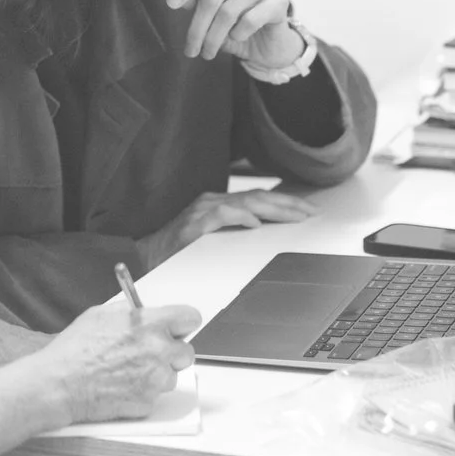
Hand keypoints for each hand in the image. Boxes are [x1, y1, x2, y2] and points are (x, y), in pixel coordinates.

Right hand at [36, 302, 198, 422]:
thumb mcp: (101, 315)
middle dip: (171, 352)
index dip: (182, 324)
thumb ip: (130, 312)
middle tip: (150, 354)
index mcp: (150, 324)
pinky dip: (142, 392)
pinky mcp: (148, 402)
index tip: (177, 328)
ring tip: (127, 372)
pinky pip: (154, 395)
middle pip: (186, 352)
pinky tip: (121, 386)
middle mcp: (159, 351)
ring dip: (156, 375)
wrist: (60, 384)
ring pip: (171, 376)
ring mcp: (155, 379)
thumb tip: (144, 313)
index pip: (190, 318)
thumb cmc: (75, 350)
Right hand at [139, 188, 318, 266]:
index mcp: (218, 204)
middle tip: (310, 212)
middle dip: (287, 204)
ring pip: (244, 203)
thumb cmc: (178, 253)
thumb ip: (234, 233)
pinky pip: (220, 216)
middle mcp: (211, 202)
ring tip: (294, 216)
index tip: (308, 211)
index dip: (284, 203)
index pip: (258, 198)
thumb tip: (266, 235)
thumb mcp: (213, 240)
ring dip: (273, 209)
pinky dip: (239, 217)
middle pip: (257, 197)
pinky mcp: (192, 225)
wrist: (144, 258)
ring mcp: (201, 211)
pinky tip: (255, 223)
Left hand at [163, 0, 299, 64]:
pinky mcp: (278, 2)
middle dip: (197, 29)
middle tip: (190, 51)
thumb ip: (195, 4)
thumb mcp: (209, 16)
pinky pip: (250, 19)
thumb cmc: (233, 26)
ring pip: (228, 12)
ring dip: (214, 38)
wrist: (267, 44)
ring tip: (207, 53)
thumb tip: (174, 0)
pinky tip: (237, 37)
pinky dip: (239, 33)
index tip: (170, 5)